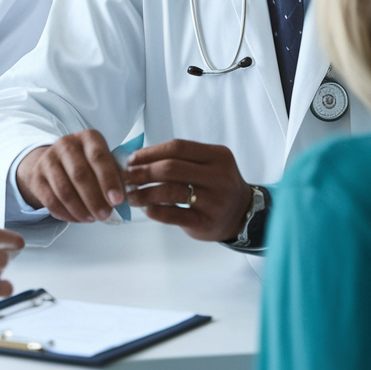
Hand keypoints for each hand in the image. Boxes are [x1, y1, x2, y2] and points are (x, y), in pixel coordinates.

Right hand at [15, 130, 124, 222]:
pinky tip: (78, 219)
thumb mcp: (104, 162)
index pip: (99, 157)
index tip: (117, 201)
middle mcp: (66, 144)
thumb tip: (124, 199)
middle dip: (95, 199)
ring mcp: (48, 159)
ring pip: (64, 190)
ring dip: (80, 210)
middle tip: (105, 216)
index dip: (109, 180)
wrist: (54, 162)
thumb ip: (116, 176)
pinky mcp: (37, 177)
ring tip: (92, 219)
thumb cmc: (88, 164)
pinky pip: (51, 201)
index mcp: (88, 137)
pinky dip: (67, 214)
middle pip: (80, 174)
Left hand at [124, 139, 250, 241]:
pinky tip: (146, 209)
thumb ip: (182, 159)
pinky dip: (154, 211)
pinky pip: (172, 214)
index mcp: (217, 156)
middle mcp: (218, 177)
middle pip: (171, 168)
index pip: (178, 147)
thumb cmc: (217, 184)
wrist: (243, 213)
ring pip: (169, 192)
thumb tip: (139, 158)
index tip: (132, 159)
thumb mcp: (209, 164)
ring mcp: (213, 201)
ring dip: (144, 193)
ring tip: (131, 195)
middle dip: (143, 172)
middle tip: (126, 177)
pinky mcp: (205, 222)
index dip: (151, 152)